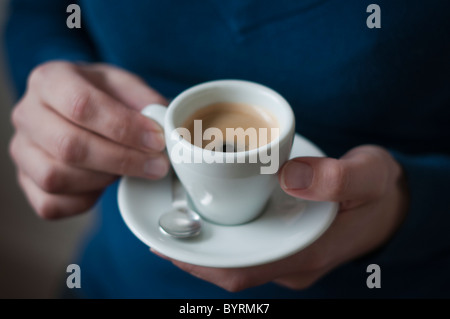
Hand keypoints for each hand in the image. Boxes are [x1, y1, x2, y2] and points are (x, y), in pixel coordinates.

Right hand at [9, 61, 168, 218]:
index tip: (157, 141)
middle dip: (122, 160)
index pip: (82, 105)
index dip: (124, 128)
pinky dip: (83, 202)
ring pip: (56, 178)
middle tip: (157, 165)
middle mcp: (27, 113)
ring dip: (103, 179)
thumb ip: (145, 102)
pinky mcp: (25, 180)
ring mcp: (21, 149)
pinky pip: (50, 205)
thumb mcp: (125, 86)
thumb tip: (165, 126)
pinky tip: (103, 186)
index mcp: (50, 79)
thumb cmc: (102, 96)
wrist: (74, 108)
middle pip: (69, 146)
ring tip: (127, 170)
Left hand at [151, 145, 408, 291]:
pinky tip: (207, 216)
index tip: (167, 244)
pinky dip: (223, 235)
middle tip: (159, 228)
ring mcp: (289, 254)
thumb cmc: (378, 191)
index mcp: (307, 251)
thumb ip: (336, 177)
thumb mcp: (367, 175)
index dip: (201, 262)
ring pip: (237, 256)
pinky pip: (247, 246)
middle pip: (231, 266)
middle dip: (192, 253)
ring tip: (173, 222)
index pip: (243, 269)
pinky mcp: (287, 242)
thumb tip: (289, 177)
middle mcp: (292, 260)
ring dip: (204, 244)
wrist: (392, 203)